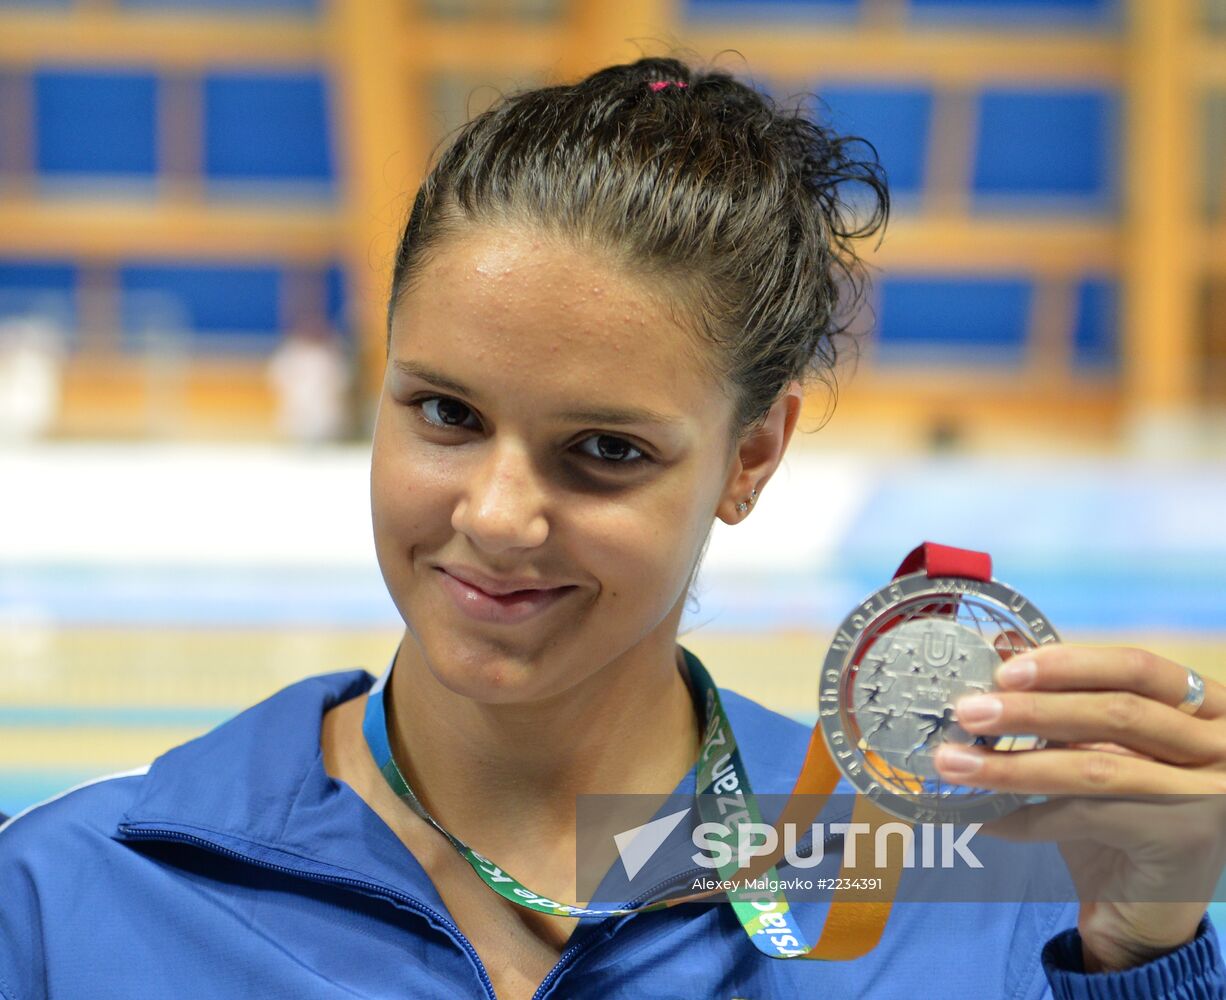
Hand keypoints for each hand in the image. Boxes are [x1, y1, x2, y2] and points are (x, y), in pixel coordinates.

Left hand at [932, 645, 1225, 971]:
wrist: (1149, 910)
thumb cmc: (1120, 816)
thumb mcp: (1096, 749)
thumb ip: (1066, 704)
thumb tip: (1003, 649)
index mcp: (1206, 706)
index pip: (1137, 668)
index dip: (1071, 664)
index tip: (1006, 669)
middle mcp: (1218, 745)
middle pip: (1116, 712)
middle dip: (1031, 711)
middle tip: (967, 712)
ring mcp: (1209, 793)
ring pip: (1095, 767)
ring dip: (1014, 765)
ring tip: (954, 764)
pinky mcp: (1183, 838)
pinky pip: (1088, 817)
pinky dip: (1027, 818)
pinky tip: (984, 819)